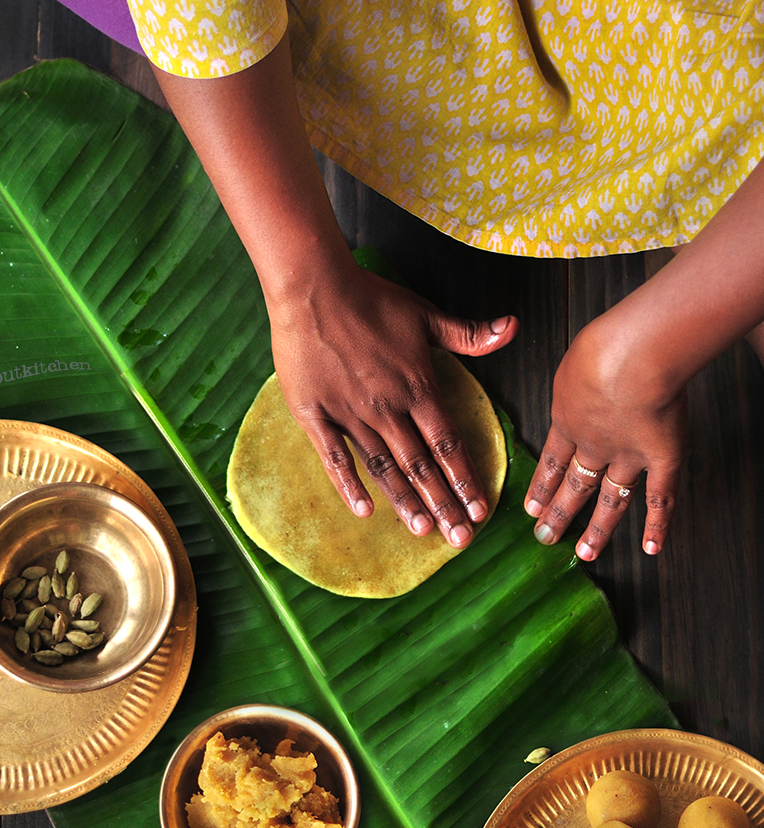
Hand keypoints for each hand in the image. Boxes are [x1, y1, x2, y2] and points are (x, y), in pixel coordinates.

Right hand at [268, 266, 517, 546]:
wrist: (313, 288)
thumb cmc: (369, 298)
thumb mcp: (424, 314)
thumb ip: (468, 334)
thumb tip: (513, 328)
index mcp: (418, 386)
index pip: (449, 445)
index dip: (466, 480)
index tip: (480, 511)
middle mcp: (389, 408)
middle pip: (421, 465)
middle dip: (443, 504)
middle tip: (459, 539)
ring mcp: (351, 413)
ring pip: (384, 467)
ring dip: (405, 501)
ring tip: (422, 531)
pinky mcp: (315, 414)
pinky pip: (334, 457)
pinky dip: (349, 486)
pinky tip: (363, 511)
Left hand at [524, 305, 687, 560]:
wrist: (630, 356)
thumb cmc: (602, 346)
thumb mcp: (572, 362)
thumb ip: (576, 382)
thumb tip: (581, 381)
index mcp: (567, 419)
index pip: (551, 461)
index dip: (541, 485)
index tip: (531, 507)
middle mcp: (593, 445)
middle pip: (573, 486)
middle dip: (558, 513)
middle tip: (545, 536)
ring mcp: (627, 456)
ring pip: (611, 501)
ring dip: (599, 530)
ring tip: (586, 552)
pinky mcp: (661, 460)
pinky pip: (660, 500)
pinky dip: (658, 525)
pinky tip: (651, 548)